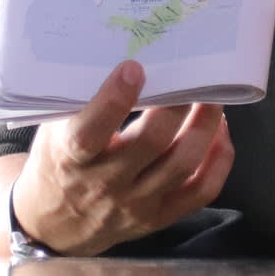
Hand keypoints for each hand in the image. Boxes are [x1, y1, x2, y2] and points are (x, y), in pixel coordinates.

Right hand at [10, 60, 232, 255]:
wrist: (55, 225)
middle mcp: (104, 184)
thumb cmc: (59, 161)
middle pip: (152, 144)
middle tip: (194, 75)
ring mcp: (135, 205)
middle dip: (178, 105)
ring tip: (213, 98)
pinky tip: (218, 132)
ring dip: (205, 126)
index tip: (134, 67)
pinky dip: (219, 159)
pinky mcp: (158, 218)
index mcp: (70, 158)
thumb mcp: (55, 130)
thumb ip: (84, 100)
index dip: (114, 99)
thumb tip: (126, 51)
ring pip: (182, 165)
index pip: (90, 133)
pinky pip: (201, 191)